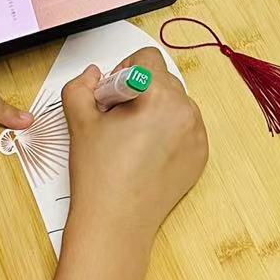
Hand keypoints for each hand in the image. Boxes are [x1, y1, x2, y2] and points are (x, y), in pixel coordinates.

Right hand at [63, 50, 207, 242]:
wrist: (116, 221)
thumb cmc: (99, 174)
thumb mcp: (79, 119)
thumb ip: (81, 85)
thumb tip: (93, 74)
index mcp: (159, 95)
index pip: (147, 58)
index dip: (123, 70)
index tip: (113, 95)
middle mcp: (186, 111)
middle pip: (162, 80)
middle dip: (140, 91)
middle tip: (118, 119)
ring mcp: (197, 134)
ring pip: (176, 104)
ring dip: (156, 110)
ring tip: (132, 139)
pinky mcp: (201, 155)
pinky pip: (186, 129)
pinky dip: (169, 133)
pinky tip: (147, 154)